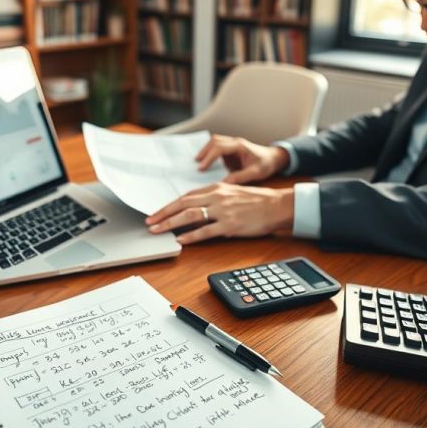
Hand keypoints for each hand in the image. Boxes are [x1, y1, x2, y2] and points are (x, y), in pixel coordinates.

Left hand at [145, 183, 293, 243]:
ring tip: (158, 230)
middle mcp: (217, 197)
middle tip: (149, 221)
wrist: (277, 206)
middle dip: (163, 213)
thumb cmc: (257, 200)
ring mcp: (223, 211)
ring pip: (190, 215)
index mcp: (217, 188)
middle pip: (183, 203)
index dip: (169, 204)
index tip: (157, 211)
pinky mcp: (230, 225)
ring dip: (171, 223)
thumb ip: (215, 197)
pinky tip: (180, 239)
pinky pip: (205, 230)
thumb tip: (196, 205)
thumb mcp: (233, 192)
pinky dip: (191, 235)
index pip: (186, 195)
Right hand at [196, 135, 289, 183]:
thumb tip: (224, 184)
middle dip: (204, 151)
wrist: (274, 159)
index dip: (209, 157)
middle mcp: (234, 142)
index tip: (201, 168)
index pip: (220, 148)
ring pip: (214, 142)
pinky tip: (205, 164)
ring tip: (198, 164)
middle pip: (214, 141)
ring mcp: (232, 145)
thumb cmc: (266, 164)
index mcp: (240, 146)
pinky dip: (210, 154)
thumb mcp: (255, 173)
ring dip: (205, 151)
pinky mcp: (230, 151)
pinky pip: (217, 149)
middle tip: (196, 164)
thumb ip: (240, 177)